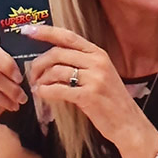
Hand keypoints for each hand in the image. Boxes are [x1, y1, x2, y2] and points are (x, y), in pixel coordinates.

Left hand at [22, 24, 146, 147]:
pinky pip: (58, 89)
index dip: (45, 32)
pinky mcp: (89, 96)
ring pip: (55, 71)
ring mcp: (94, 79)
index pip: (67, 37)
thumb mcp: (102, 76)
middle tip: (32, 75)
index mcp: (99, 54)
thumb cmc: (113, 103)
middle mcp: (97, 63)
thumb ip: (82, 64)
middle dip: (39, 64)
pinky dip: (45, 92)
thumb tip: (53, 59)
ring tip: (38, 88)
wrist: (130, 126)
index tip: (27, 31)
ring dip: (41, 80)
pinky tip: (42, 95)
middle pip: (57, 53)